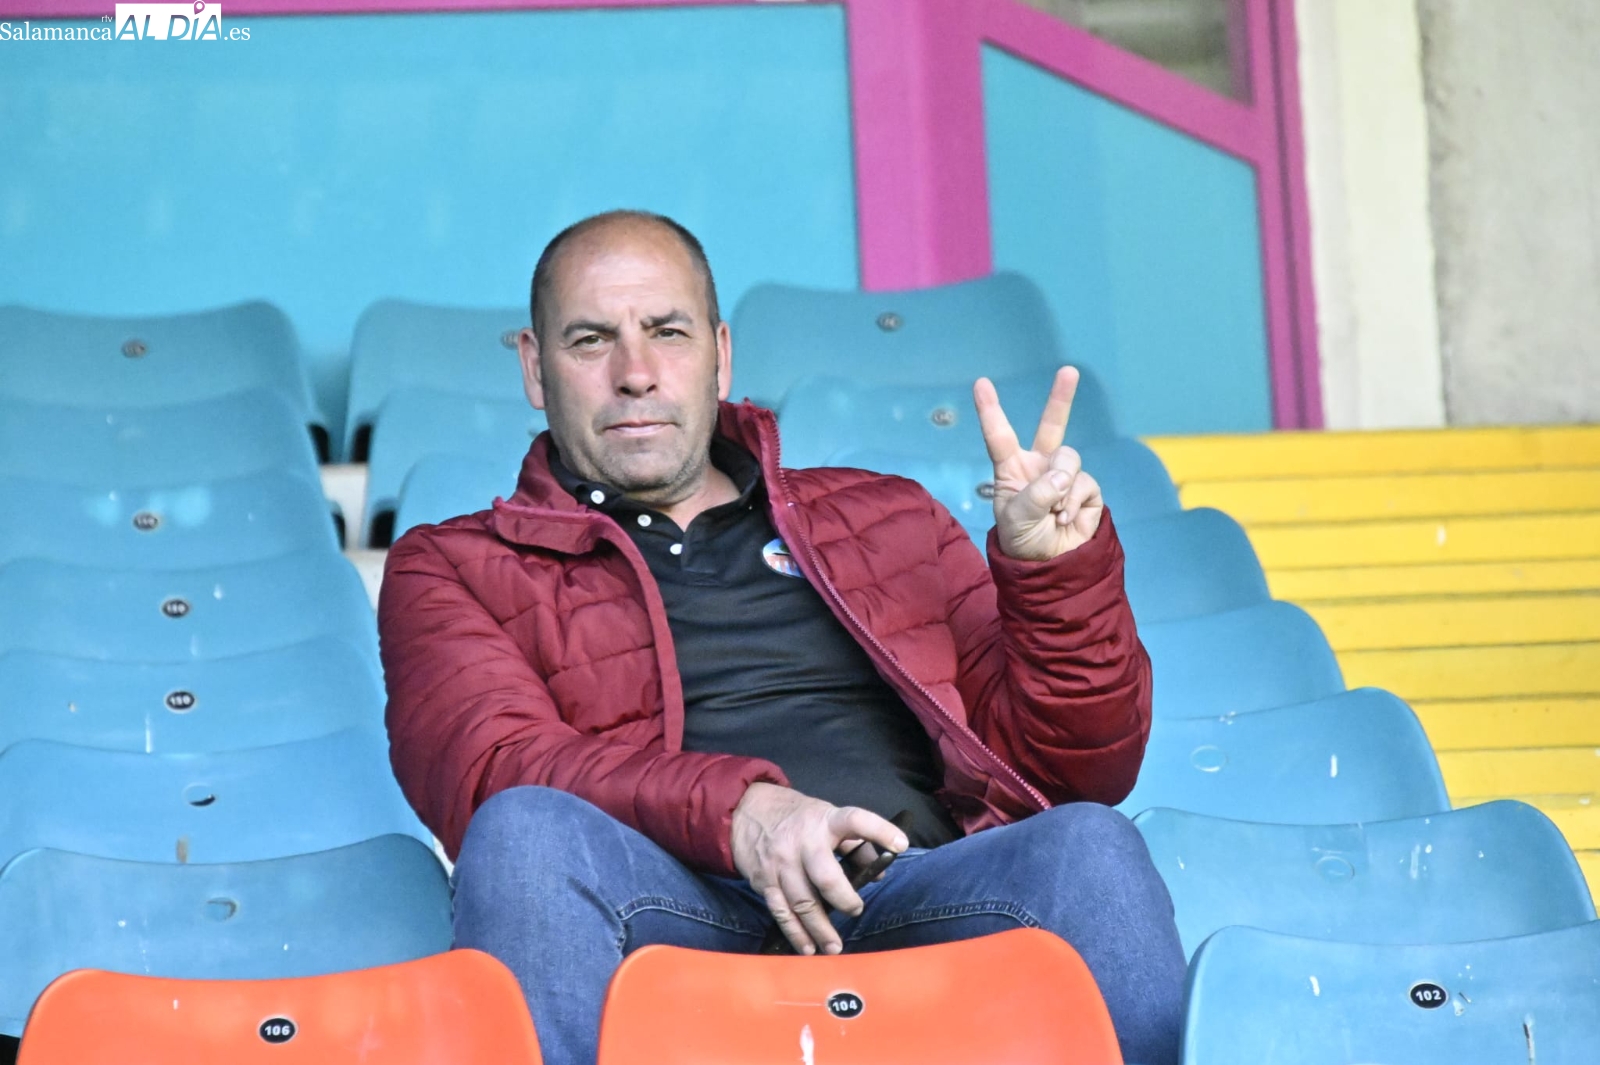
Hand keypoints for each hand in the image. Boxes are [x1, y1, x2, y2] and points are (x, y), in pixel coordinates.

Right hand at [730, 783, 907, 955]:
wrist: (747, 810)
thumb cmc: (798, 817)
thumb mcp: (828, 817)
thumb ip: (856, 844)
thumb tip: (879, 873)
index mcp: (825, 820)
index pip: (856, 821)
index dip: (880, 831)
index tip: (900, 844)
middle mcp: (802, 842)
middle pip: (825, 876)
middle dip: (844, 899)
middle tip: (856, 911)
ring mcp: (781, 863)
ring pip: (803, 902)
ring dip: (820, 929)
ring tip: (835, 947)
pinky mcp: (764, 880)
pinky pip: (781, 911)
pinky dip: (795, 933)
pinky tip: (808, 948)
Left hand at [974, 366, 1103, 560]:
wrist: (1050, 566)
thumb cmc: (1022, 541)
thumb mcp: (1017, 518)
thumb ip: (1038, 493)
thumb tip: (1064, 474)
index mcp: (1011, 469)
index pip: (999, 436)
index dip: (990, 410)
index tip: (981, 383)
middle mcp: (1038, 466)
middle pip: (1051, 425)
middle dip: (1061, 398)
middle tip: (1069, 371)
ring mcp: (1063, 476)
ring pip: (1069, 459)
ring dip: (1061, 487)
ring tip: (1053, 513)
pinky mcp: (1086, 489)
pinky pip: (1084, 482)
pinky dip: (1074, 502)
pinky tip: (1065, 519)